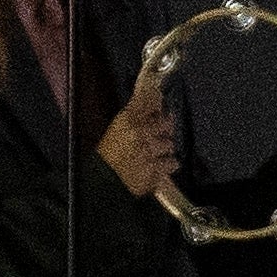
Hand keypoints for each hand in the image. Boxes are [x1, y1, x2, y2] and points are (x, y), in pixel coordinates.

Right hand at [99, 64, 178, 198]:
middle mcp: (138, 132)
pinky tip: (158, 166)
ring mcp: (147, 150)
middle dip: (165, 130)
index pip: (148, 101)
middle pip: (166, 122)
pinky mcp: (154, 168)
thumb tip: (155, 95)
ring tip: (153, 155)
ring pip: (170, 144)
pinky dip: (167, 166)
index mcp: (127, 120)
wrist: (104, 181)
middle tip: (157, 137)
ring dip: (165, 150)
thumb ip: (136, 112)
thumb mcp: (117, 128)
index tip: (161, 106)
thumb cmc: (109, 155)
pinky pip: (172, 163)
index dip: (158, 103)